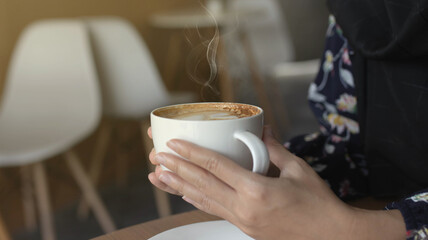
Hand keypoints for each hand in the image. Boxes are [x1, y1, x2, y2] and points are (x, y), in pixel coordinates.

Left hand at [147, 126, 405, 239]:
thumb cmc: (319, 203)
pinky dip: (195, 199)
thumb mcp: (298, 170)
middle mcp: (244, 207)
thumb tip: (262, 130)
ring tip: (158, 175)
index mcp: (257, 190)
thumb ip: (275, 150)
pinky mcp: (243, 227)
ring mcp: (242, 220)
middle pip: (201, 184)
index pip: (216, 167)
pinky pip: (213, 210)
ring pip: (202, 200)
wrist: (331, 236)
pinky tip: (183, 192)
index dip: (191, 153)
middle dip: (176, 168)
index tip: (173, 144)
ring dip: (178, 186)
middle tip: (156, 157)